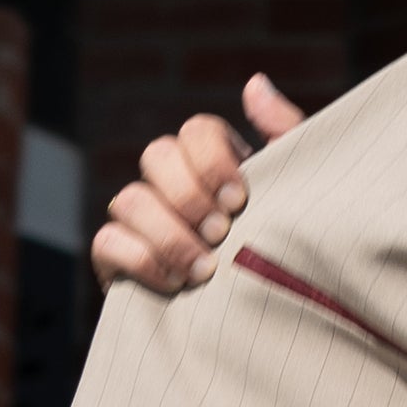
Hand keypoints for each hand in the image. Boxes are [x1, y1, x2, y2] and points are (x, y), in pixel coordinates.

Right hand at [92, 70, 308, 291]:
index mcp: (214, 163)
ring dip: (169, 234)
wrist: (271, 323)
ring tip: (206, 270)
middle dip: (189, 195)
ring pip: (128, 198)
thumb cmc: (287, 251)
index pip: (196, 130)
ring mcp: (141, 220)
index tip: (241, 199)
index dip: (213, 159)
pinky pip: (107, 241)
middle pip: (156, 154)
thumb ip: (285, 136)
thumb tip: (254, 83)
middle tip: (223, 233)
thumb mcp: (298, 193)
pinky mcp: (118, 260)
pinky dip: (142, 260)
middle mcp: (172, 183)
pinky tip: (177, 284)